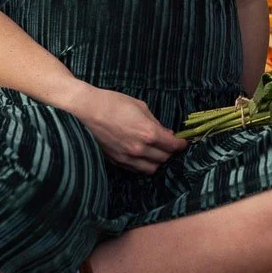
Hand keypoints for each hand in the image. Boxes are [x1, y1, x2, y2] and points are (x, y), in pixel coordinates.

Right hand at [72, 85, 187, 173]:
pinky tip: (143, 156)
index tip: (184, 142)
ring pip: (150, 169)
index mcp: (148, 133)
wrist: (87, 110)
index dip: (181, 144)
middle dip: (170, 152)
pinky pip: (135, 169)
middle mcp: (139, 149)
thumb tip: (166, 133)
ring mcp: (127, 157)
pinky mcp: (116, 161)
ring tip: (157, 153)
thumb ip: (155, 122)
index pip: (172, 146)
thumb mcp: (141, 107)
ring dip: (157, 162)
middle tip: (170, 145)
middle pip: (164, 159)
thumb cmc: (114, 103)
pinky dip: (143, 165)